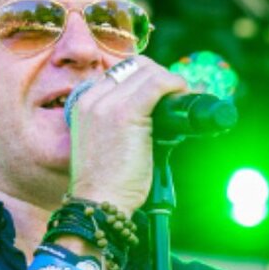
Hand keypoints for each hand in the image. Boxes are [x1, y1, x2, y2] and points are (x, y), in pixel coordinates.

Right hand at [69, 56, 186, 214]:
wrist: (98, 202)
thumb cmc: (106, 183)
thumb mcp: (104, 143)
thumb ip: (118, 122)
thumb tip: (152, 110)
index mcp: (84, 102)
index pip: (121, 72)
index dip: (148, 77)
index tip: (165, 91)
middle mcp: (92, 97)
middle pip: (136, 67)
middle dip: (162, 77)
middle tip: (179, 94)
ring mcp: (107, 104)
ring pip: (149, 72)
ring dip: (172, 82)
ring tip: (184, 98)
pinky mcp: (125, 113)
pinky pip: (157, 85)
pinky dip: (176, 85)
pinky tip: (184, 96)